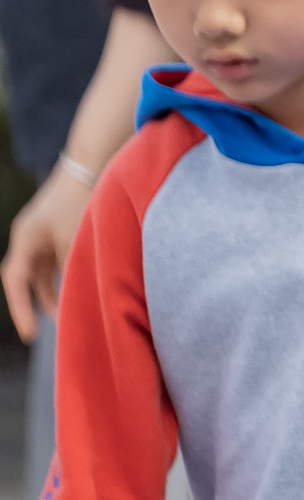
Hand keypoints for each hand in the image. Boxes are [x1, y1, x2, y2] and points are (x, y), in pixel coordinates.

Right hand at [4, 166, 87, 342]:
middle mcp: (27, 237)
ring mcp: (41, 234)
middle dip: (36, 303)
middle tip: (49, 328)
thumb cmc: (80, 200)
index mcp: (25, 239)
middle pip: (26, 279)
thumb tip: (75, 295)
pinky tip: (76, 289)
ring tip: (68, 312)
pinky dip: (63, 276)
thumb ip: (71, 267)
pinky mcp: (56, 231)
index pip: (15, 281)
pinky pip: (53, 261)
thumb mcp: (75, 239)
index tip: (30, 334)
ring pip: (41, 272)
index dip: (20, 309)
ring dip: (52, 292)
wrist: (90, 165)